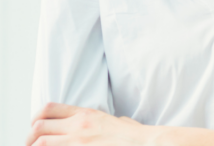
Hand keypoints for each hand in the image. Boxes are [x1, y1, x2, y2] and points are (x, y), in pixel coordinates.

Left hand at [26, 103, 150, 145]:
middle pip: (39, 126)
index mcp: (86, 114)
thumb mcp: (120, 122)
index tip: (35, 126)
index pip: (49, 108)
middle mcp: (78, 126)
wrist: (145, 143)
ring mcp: (77, 141)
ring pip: (40, 143)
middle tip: (31, 144)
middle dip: (30, 137)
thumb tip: (115, 124)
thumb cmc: (135, 136)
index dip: (36, 117)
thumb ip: (109, 121)